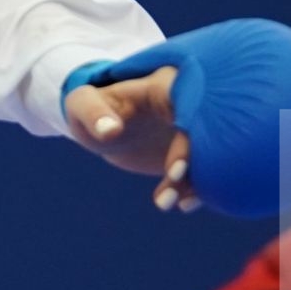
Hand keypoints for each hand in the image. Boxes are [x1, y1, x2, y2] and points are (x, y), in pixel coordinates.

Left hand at [63, 66, 196, 211]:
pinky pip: (203, 168)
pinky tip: (183, 204)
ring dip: (195, 182)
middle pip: (206, 135)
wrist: (100, 126)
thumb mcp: (83, 104)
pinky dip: (197, 187)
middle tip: (171, 195)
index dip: (187, 142)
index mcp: (165, 86)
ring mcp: (191, 128)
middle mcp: (186, 104)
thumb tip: (110, 131)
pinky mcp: (190, 150)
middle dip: (195, 168)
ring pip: (207, 154)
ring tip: (165, 203)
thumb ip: (93, 113)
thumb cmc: (89, 107)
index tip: (174, 172)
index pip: (189, 110)